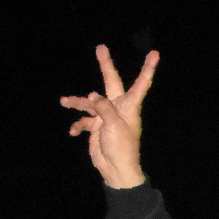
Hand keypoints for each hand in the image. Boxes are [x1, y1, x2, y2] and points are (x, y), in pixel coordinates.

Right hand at [60, 43, 158, 188]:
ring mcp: (106, 117)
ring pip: (89, 103)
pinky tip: (72, 132)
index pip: (140, 84)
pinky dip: (77, 125)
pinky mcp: (96, 128)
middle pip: (110, 82)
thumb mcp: (114, 125)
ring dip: (76, 102)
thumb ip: (103, 107)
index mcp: (129, 106)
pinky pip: (84, 122)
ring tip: (63, 101)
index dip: (148, 69)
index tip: (155, 54)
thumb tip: (92, 95)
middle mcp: (118, 107)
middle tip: (100, 47)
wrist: (116, 171)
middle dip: (105, 65)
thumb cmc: (122, 148)